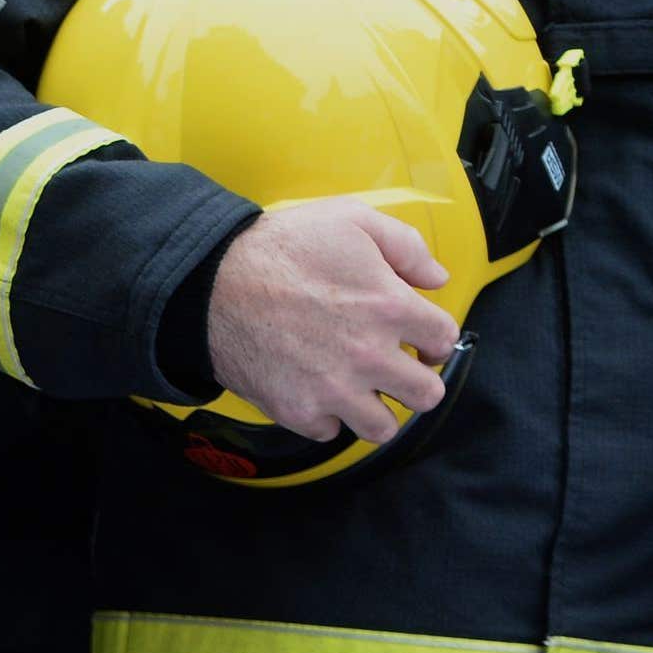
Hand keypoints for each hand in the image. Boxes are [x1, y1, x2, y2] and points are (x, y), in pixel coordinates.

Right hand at [206, 201, 458, 444]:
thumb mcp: (350, 220)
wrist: (208, 284)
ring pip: (383, 428)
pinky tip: (313, 390)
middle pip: (426, 395)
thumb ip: (406, 246)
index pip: (444, 340)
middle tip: (396, 370)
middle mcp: (369, 355)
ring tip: (360, 392)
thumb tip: (436, 279)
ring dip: (376, 411)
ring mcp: (333, 388)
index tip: (419, 340)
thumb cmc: (279, 248)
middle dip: (416, 381)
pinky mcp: (297, 410)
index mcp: (391, 307)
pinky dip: (324, 417)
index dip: (434, 338)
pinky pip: (329, 433)